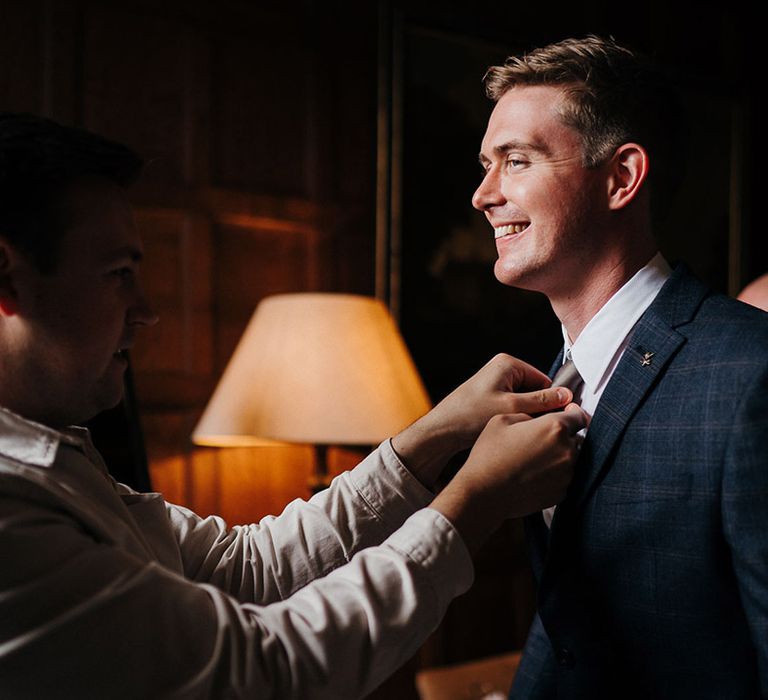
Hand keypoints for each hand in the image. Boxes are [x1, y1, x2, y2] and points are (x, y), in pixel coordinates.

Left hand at [391, 354, 572, 487]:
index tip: (554, 419)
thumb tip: (567, 396)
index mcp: (508, 364)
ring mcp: (496, 384)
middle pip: (536, 391)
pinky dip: (515, 420)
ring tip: (518, 430)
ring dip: (526, 417)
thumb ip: (542, 401)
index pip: (545, 381)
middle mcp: (502, 370)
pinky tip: (510, 432)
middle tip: (532, 427)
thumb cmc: (470, 416)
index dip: (551, 401)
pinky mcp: (491, 399)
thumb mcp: (512, 408)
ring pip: (526, 403)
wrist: (442, 431)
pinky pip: (514, 408)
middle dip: (537, 410)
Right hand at [430, 405, 586, 554]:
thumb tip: (537, 418)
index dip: (572, 413)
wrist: (484, 494)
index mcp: (554, 428)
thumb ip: (527, 414)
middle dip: (560, 437)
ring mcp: (566, 474)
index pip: (579, 415)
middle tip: (537, 441)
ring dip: (557, 457)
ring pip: (569, 459)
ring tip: (532, 460)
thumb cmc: (489, 455)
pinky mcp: (562, 493)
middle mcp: (566, 451)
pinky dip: (553, 475)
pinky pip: (563, 478)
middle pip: (574, 438)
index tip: (566, 414)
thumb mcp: (501, 420)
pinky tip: (532, 475)